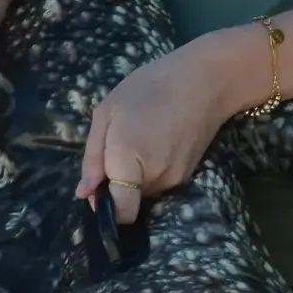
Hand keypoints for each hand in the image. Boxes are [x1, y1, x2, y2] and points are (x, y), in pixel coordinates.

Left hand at [75, 35, 246, 223]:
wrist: (207, 79)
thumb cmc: (151, 87)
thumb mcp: (108, 111)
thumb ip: (93, 157)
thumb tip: (85, 193)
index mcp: (128, 162)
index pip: (119, 213)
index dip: (104, 208)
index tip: (98, 187)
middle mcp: (154, 178)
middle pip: (127, 199)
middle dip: (118, 182)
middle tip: (120, 146)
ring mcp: (175, 178)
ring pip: (143, 191)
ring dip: (136, 175)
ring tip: (143, 138)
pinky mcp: (189, 174)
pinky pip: (160, 181)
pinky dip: (154, 168)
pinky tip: (159, 140)